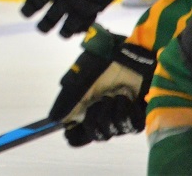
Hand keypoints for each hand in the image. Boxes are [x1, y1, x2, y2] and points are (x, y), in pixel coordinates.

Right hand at [48, 23, 154, 146]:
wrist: (130, 55)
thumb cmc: (103, 63)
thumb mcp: (80, 78)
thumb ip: (67, 100)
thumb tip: (54, 119)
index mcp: (85, 110)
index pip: (77, 136)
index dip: (75, 136)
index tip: (73, 129)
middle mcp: (101, 117)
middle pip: (96, 136)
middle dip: (97, 118)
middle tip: (101, 100)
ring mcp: (120, 119)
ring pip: (113, 131)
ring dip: (114, 110)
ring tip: (117, 94)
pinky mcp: (137, 117)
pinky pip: (132, 127)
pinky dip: (128, 111)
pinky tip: (127, 98)